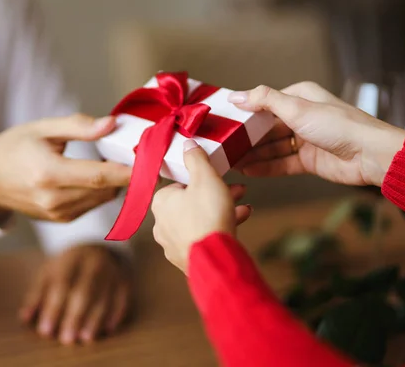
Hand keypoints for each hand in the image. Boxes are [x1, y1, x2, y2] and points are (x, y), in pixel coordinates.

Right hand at [0, 114, 130, 222]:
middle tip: (141, 155)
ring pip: (103, 199)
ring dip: (117, 183)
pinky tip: (100, 175)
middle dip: (128, 175)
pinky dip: (102, 190)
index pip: (100, 176)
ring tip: (122, 162)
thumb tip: (112, 124)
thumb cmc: (14, 147)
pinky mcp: (61, 219)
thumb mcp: (42, 128)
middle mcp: (54, 199)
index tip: (152, 160)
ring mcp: (58, 213)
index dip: (130, 170)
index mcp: (48, 173)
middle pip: (107, 190)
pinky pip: (93, 204)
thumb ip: (79, 126)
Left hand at [19, 245, 131, 344]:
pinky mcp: (125, 279)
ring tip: (86, 338)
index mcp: (71, 259)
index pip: (61, 285)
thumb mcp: (49, 271)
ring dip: (95, 319)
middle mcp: (93, 263)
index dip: (53, 309)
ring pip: (104, 297)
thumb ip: (37, 293)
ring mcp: (111, 270)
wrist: (99, 245)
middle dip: (75, 317)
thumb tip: (25, 317)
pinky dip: (116, 314)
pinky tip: (107, 329)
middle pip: (84, 291)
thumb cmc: (69, 265)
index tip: (45, 330)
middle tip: (66, 338)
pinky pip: (123, 297)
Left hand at [151, 140, 251, 272]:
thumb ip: (196, 159)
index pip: (180, 184)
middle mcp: (162, 224)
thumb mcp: (205, 178)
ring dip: (221, 211)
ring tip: (243, 207)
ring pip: (199, 220)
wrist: (214, 260)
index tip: (218, 176)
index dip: (202, 178)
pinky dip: (219, 229)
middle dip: (217, 194)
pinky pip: (203, 238)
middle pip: (191, 202)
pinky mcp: (187, 259)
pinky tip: (238, 222)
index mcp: (161, 202)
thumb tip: (187, 144)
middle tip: (237, 190)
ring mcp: (173, 244)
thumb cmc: (207, 216)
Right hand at [228, 82, 404, 186]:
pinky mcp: (309, 161)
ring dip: (252, 154)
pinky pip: (282, 163)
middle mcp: (301, 116)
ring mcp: (305, 140)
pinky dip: (265, 167)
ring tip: (230, 161)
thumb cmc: (339, 125)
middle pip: (266, 128)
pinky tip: (248, 170)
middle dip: (245, 138)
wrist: (371, 155)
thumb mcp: (297, 108)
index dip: (243, 113)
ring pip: (272, 147)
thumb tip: (235, 96)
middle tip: (222, 146)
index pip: (264, 103)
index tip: (222, 122)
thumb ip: (264, 101)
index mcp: (299, 97)